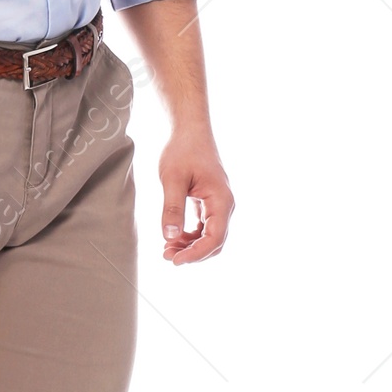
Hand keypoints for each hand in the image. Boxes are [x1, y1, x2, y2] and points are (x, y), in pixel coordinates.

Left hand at [159, 128, 233, 263]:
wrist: (189, 130)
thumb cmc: (183, 150)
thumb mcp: (172, 179)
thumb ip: (172, 208)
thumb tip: (170, 238)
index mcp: (221, 200)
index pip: (214, 238)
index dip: (196, 254)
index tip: (175, 260)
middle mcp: (224, 205)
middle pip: (215, 242)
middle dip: (193, 253)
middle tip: (167, 256)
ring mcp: (218, 204)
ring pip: (209, 236)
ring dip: (191, 246)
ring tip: (167, 249)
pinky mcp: (209, 202)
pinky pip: (204, 227)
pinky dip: (191, 236)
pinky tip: (174, 237)